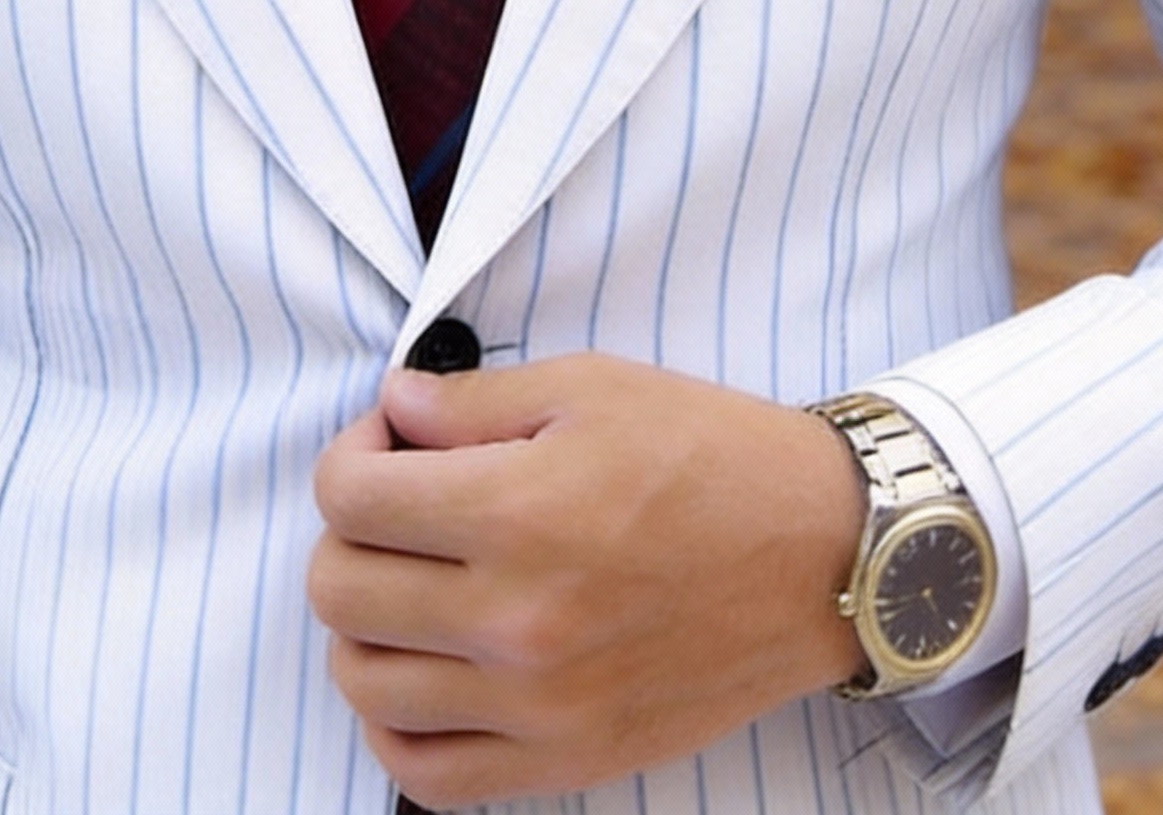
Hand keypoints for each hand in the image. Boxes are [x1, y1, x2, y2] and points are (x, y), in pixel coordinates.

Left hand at [309, 352, 868, 808]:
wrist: (824, 555)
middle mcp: (514, 619)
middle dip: (350, 530)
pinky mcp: (566, 760)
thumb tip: (393, 408)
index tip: (395, 439)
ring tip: (414, 581)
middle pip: (338, 589)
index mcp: (516, 512)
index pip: (348, 496)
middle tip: (403, 501)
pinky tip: (429, 668)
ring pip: (364, 684)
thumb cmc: (712, 456)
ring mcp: (536, 705)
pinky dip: (398, 725)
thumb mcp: (592, 386)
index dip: (355, 450)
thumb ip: (472, 400)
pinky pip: (425, 775)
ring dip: (365, 623)